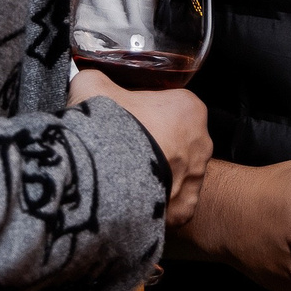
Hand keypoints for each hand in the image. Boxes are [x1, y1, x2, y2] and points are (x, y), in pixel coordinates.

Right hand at [69, 70, 211, 226]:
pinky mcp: (182, 211)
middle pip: (179, 142)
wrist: (100, 173)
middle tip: (124, 149)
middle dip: (157, 146)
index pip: (173, 107)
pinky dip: (153, 204)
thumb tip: (88, 79)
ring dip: (156, 176)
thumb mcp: (93, 84)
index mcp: (190, 109)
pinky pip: (169, 205)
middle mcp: (201, 145)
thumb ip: (97, 79)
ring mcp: (194, 181)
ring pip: (176, 175)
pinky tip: (130, 200)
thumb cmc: (106, 125)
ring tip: (124, 178)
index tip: (128, 120)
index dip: (149, 113)